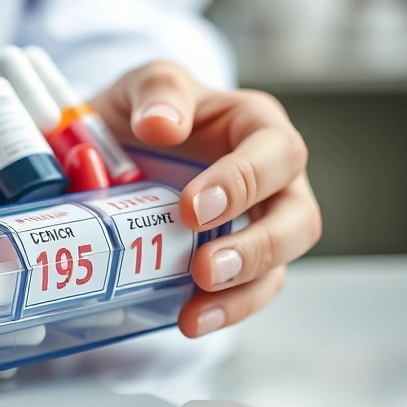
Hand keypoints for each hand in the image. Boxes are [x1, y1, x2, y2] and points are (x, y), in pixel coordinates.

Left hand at [91, 61, 321, 336]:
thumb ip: (156, 91)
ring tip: (198, 306)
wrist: (109, 148)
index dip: (242, 181)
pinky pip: (249, 292)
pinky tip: (191, 321)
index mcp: (253, 125)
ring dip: (244, 289)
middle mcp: (269, 177)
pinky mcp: (235, 260)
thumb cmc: (143, 111)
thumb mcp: (144, 84)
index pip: (273, 151)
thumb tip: (163, 123)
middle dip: (257, 246)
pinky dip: (225, 310)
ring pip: (280, 264)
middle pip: (298, 217)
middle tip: (206, 266)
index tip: (192, 209)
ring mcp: (257, 223)